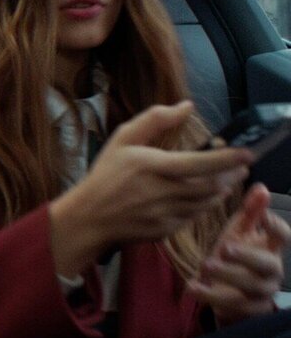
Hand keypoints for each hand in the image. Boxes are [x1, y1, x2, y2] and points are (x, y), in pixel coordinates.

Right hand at [50, 101, 253, 276]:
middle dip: (231, 176)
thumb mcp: (122, 140)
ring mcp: (165, 214)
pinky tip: (203, 197)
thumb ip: (154, 120)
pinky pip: (193, 217)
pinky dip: (204, 206)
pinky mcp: (166, 230)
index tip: (248, 153)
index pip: (201, 163)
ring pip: (206, 203)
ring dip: (220, 191)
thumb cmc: (105, 175)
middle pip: (211, 186)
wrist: (89, 217)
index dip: (228, 159)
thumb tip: (186, 106)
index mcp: (153, 167)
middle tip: (242, 166)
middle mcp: (162, 192)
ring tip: (226, 180)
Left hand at [188, 183, 290, 324]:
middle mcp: (272, 270)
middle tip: (224, 247)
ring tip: (204, 265)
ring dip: (227, 275)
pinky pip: (233, 306)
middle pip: (267, 264)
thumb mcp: (240, 232)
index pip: (283, 236)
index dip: (275, 226)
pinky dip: (211, 296)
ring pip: (250, 286)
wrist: (227, 292)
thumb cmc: (236, 255)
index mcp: (270, 248)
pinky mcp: (249, 310)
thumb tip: (261, 187)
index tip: (262, 216)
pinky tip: (193, 287)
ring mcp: (262, 292)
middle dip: (247, 256)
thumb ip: (251, 212)